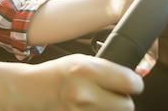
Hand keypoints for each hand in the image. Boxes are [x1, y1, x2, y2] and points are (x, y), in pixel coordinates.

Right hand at [28, 54, 143, 110]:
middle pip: (127, 106)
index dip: (135, 83)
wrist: (32, 91)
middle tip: (111, 94)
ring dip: (110, 109)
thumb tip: (134, 79)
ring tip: (98, 102)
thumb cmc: (57, 74)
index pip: (131, 83)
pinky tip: (89, 108)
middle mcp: (85, 94)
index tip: (132, 84)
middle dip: (122, 100)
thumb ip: (107, 69)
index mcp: (88, 71)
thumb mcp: (82, 61)